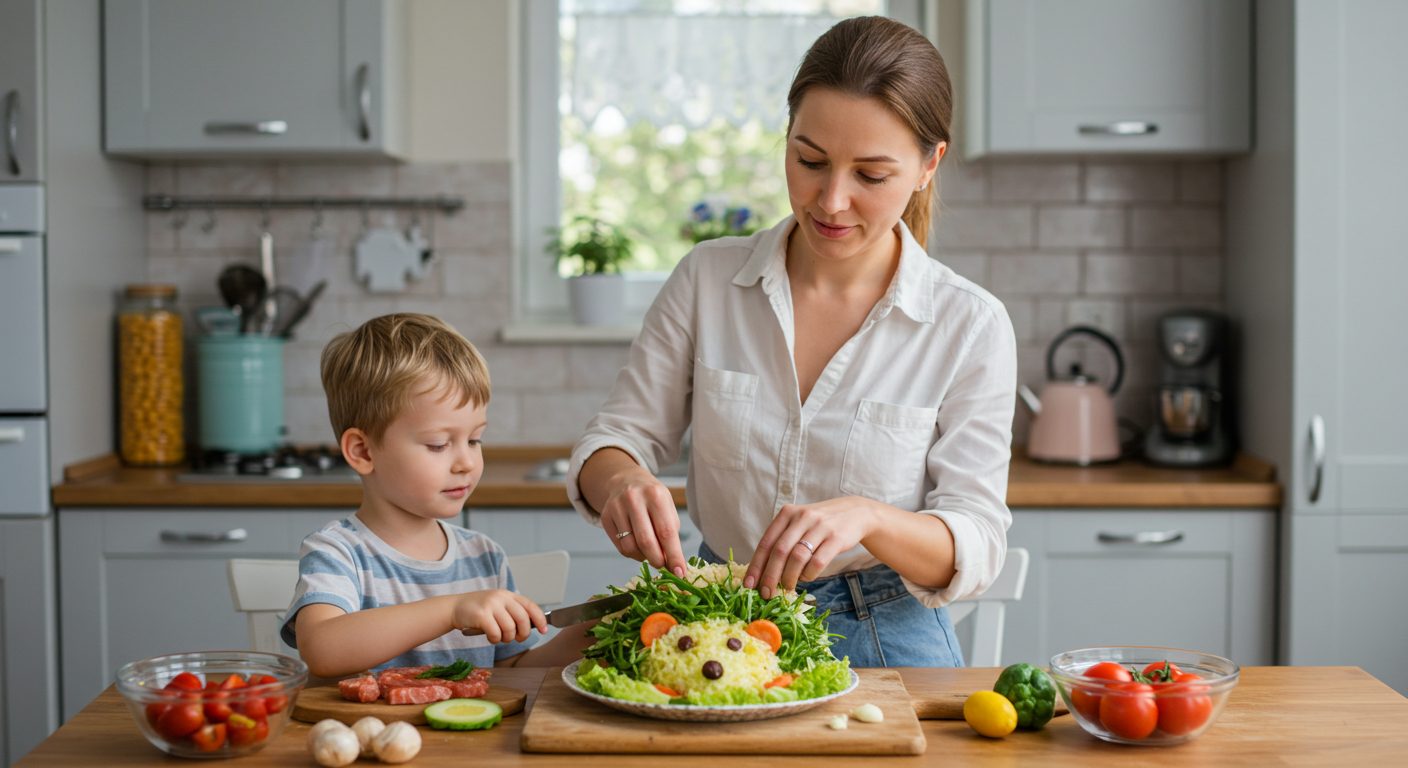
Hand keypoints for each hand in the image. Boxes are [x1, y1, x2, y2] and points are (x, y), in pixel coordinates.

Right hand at [450, 589, 546, 642]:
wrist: (454, 607)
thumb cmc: (478, 610)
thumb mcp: (498, 605)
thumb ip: (513, 612)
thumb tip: (532, 626)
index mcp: (508, 595)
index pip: (530, 606)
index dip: (540, 619)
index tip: (544, 630)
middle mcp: (501, 597)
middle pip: (523, 619)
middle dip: (523, 633)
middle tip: (517, 639)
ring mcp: (491, 605)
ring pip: (510, 628)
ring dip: (506, 638)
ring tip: (499, 637)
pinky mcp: (481, 615)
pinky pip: (496, 634)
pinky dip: (495, 640)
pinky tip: (490, 637)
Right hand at [598, 464, 688, 576]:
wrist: (626, 481)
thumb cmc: (652, 498)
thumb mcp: (667, 508)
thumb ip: (670, 534)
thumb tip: (673, 564)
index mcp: (656, 495)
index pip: (666, 532)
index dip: (674, 555)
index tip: (679, 572)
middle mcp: (634, 499)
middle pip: (646, 541)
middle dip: (657, 560)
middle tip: (663, 565)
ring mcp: (617, 507)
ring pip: (630, 547)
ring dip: (643, 557)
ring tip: (650, 552)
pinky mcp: (605, 516)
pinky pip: (620, 546)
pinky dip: (632, 553)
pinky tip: (638, 546)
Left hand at [744, 496, 880, 598]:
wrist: (855, 513)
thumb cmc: (820, 524)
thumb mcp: (799, 523)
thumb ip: (782, 541)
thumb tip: (762, 573)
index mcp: (787, 513)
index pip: (766, 542)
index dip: (756, 565)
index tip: (749, 585)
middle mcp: (802, 517)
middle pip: (780, 551)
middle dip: (770, 576)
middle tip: (766, 593)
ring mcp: (820, 526)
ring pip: (797, 558)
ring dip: (789, 577)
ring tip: (788, 587)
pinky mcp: (836, 538)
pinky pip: (817, 562)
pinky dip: (809, 575)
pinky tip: (806, 578)